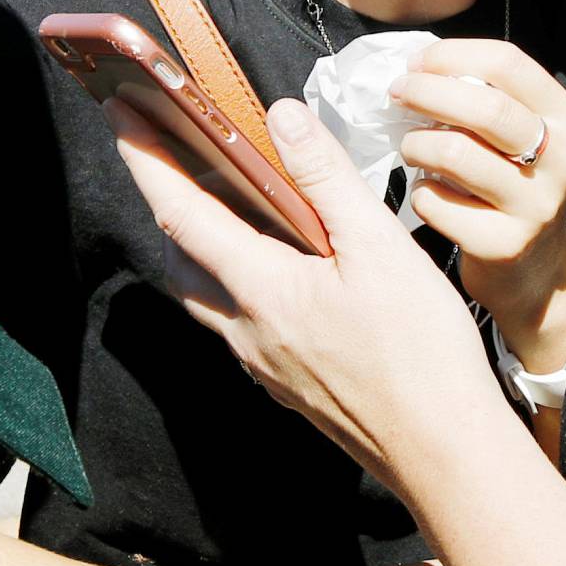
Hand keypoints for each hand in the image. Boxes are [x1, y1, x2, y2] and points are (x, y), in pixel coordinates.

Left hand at [110, 91, 500, 490]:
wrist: (444, 454)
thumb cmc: (419, 353)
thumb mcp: (379, 248)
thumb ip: (325, 178)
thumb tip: (280, 116)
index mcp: (261, 291)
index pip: (181, 214)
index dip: (147, 159)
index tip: (121, 112)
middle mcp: (247, 332)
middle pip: (180, 260)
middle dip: (166, 202)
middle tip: (172, 152)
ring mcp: (266, 366)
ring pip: (207, 298)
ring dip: (199, 247)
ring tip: (224, 203)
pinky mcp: (289, 387)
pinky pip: (240, 327)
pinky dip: (237, 285)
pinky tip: (279, 274)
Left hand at [390, 40, 565, 366]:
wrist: (536, 272)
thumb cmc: (513, 186)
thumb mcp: (521, 138)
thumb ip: (487, 99)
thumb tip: (417, 66)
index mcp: (565, 118)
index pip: (508, 63)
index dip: (452, 55)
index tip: (417, 62)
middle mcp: (560, 160)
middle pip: (484, 107)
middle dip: (427, 92)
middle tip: (397, 94)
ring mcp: (535, 206)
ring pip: (455, 154)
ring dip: (416, 144)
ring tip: (410, 148)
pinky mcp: (504, 245)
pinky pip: (437, 202)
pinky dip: (420, 192)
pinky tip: (427, 192)